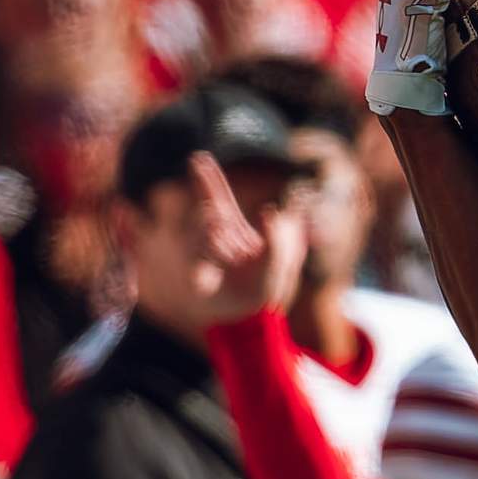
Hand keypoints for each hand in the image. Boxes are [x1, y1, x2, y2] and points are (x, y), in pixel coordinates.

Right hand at [191, 153, 307, 325]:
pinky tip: (221, 251)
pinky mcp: (196, 274)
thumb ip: (279, 238)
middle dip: (204, 183)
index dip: (210, 182)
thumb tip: (269, 209)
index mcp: (235, 233)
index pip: (219, 202)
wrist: (252, 320)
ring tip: (224, 235)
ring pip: (205, 227)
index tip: (199, 159)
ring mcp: (204, 255)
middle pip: (205, 205)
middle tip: (196, 158)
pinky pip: (199, 251)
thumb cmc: (265, 291)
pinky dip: (211, 246)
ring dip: (215, 226)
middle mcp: (216, 240)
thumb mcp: (281, 263)